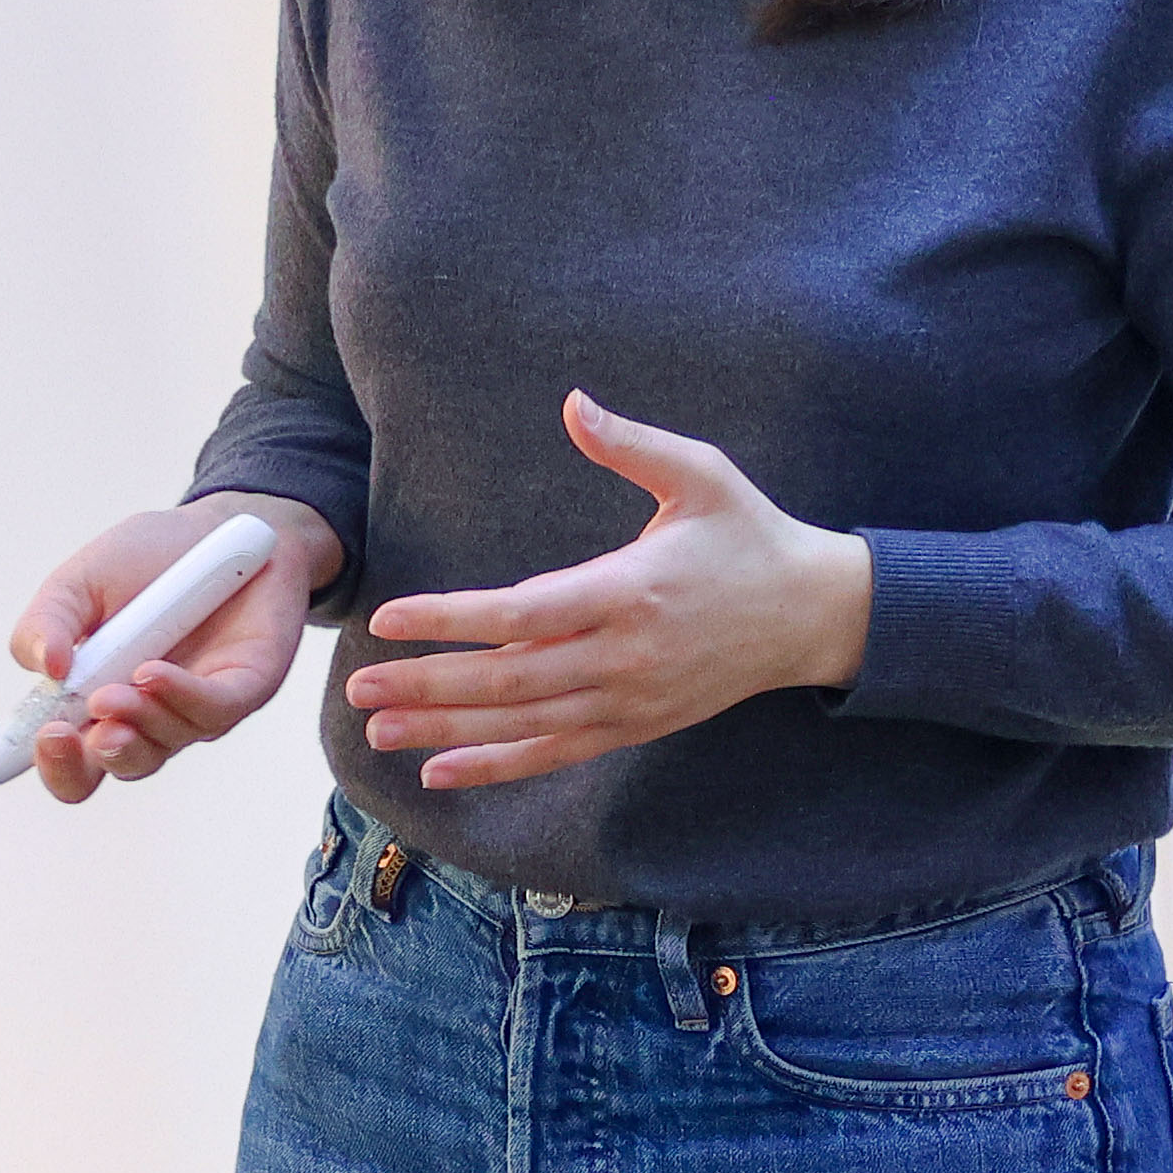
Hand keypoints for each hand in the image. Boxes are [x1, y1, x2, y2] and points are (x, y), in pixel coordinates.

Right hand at [5, 497, 340, 805]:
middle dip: (85, 762)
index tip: (43, 737)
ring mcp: (194, 709)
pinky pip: (212, 710)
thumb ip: (46, 623)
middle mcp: (145, 716)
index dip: (53, 764)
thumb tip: (43, 669)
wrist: (225, 525)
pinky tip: (152, 674)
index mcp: (96, 698)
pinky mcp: (241, 689)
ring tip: (110, 693)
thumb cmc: (147, 558)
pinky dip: (179, 697)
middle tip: (66, 733)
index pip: (70, 759)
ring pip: (160, 745)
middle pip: (114, 766)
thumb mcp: (80, 581)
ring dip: (131, 723)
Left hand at [344, 392, 873, 792]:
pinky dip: (496, 766)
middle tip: (359, 685)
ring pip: (523, 725)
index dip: (452, 620)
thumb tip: (573, 402)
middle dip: (428, 685)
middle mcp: (623, 657)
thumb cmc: (750, 535)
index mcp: (630, 591)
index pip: (523, 614)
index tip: (390, 619)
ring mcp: (628, 701)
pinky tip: (441, 770)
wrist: (813, 615)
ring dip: (446, 731)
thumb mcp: (702, 474)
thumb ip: (632, 443)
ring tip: (377, 731)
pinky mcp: (634, 726)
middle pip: (509, 681)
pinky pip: (555, 753)